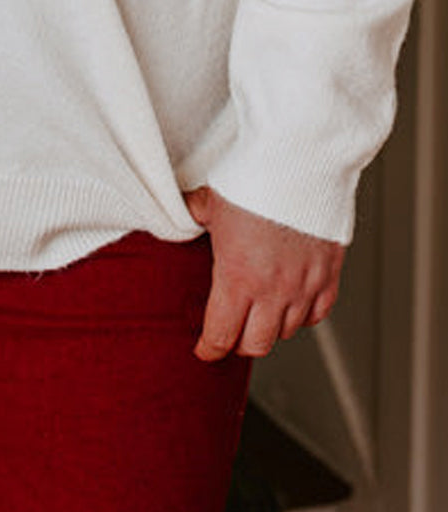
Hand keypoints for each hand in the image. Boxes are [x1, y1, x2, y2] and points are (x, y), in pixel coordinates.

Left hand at [183, 186, 344, 360]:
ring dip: (270, 327)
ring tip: (260, 314)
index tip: (204, 350)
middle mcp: (272, 289)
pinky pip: (317, 314)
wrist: (299, 162)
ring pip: (286, 331)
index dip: (210, 348)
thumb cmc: (254, 179)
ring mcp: (304, 285)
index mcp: (237, 278)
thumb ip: (194, 217)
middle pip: (254, 344)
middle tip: (231, 333)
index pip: (221, 335)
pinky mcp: (328, 275)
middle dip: (238, 342)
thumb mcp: (210, 202)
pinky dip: (303, 315)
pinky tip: (292, 304)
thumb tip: (182, 213)